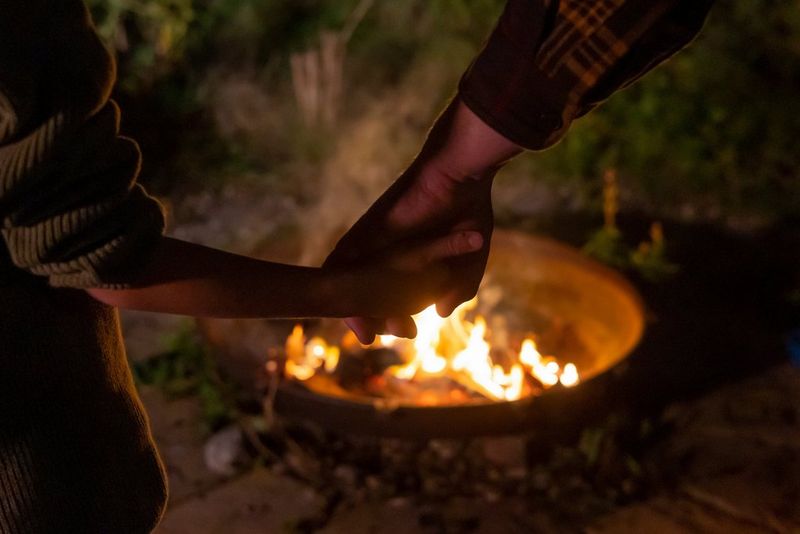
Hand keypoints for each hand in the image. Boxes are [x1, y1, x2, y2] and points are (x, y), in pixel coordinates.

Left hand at [324, 98, 521, 343]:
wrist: (461, 177)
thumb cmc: (469, 212)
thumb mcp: (469, 260)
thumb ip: (457, 287)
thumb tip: (441, 313)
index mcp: (412, 256)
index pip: (394, 292)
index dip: (397, 316)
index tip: (407, 332)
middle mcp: (388, 248)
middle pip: (368, 290)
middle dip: (374, 318)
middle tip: (388, 335)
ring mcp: (375, 238)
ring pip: (351, 278)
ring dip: (356, 306)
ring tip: (363, 332)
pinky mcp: (367, 228)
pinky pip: (342, 259)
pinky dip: (340, 282)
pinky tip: (344, 301)